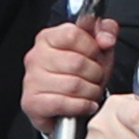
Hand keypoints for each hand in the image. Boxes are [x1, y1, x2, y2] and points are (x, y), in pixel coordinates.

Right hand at [20, 14, 116, 132]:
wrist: (63, 107)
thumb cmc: (80, 74)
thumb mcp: (98, 47)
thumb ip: (107, 31)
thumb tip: (106, 39)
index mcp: (48, 37)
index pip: (73, 34)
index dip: (92, 47)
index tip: (96, 56)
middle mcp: (36, 56)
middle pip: (76, 62)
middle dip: (96, 73)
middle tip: (97, 78)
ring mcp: (32, 80)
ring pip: (73, 85)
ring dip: (91, 92)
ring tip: (92, 92)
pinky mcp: (32, 103)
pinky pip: (63, 104)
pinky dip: (82, 106)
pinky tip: (87, 105)